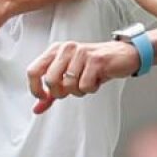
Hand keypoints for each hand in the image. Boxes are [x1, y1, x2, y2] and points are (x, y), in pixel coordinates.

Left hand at [26, 39, 140, 113]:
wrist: (123, 55)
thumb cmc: (94, 65)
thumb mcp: (69, 77)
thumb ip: (51, 93)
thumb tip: (36, 108)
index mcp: (56, 50)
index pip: (33, 71)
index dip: (35, 89)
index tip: (44, 96)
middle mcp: (66, 48)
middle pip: (50, 81)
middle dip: (61, 93)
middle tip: (71, 89)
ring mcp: (81, 53)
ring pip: (68, 85)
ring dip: (79, 91)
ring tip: (87, 81)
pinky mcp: (96, 60)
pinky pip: (85, 85)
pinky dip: (91, 89)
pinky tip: (96, 80)